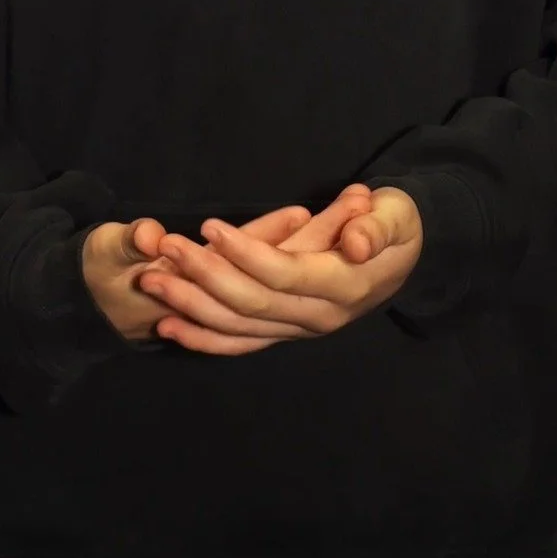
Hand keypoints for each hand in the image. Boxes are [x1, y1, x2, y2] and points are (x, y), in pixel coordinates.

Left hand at [138, 185, 423, 355]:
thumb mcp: (397, 214)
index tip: (210, 227)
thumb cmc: (396, 223)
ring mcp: (300, 330)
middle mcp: (319, 318)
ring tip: (152, 280)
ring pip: (239, 328)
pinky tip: (168, 326)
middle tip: (165, 248)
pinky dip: (203, 338)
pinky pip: (240, 343)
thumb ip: (378, 226)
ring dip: (192, 306)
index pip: (284, 274)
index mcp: (343, 286)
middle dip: (204, 276)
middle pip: (252, 302)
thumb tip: (356, 243)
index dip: (245, 254)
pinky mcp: (285, 333)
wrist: (405, 255)